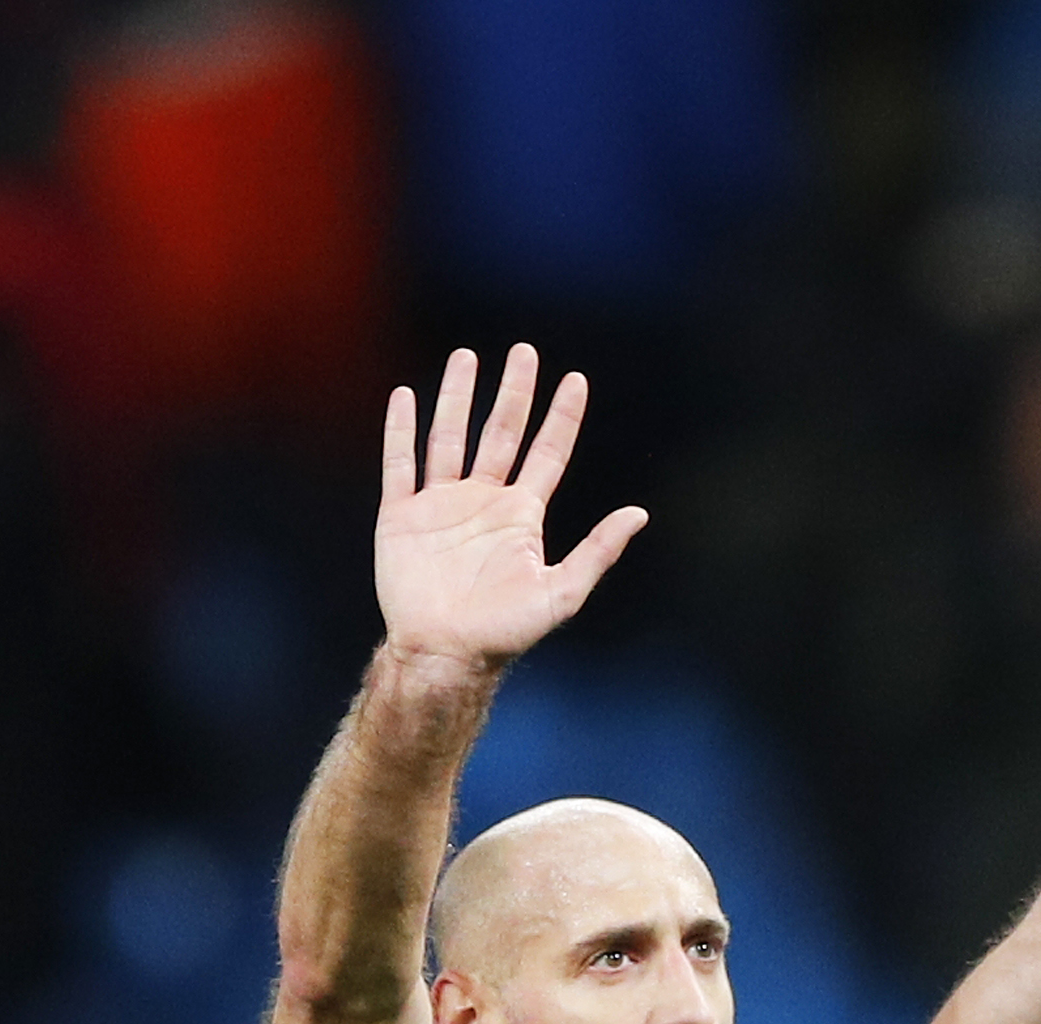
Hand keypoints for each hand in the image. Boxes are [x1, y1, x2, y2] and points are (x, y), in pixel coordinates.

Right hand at [373, 344, 644, 670]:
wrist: (445, 653)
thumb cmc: (506, 630)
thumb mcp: (563, 591)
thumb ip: (598, 551)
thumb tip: (640, 514)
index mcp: (521, 515)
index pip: (547, 453)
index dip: (561, 417)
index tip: (575, 380)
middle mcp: (483, 501)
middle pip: (501, 432)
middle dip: (513, 392)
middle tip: (524, 351)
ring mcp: (441, 505)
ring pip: (450, 437)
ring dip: (456, 398)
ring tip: (466, 357)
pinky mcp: (402, 516)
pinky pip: (401, 464)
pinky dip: (402, 431)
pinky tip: (406, 397)